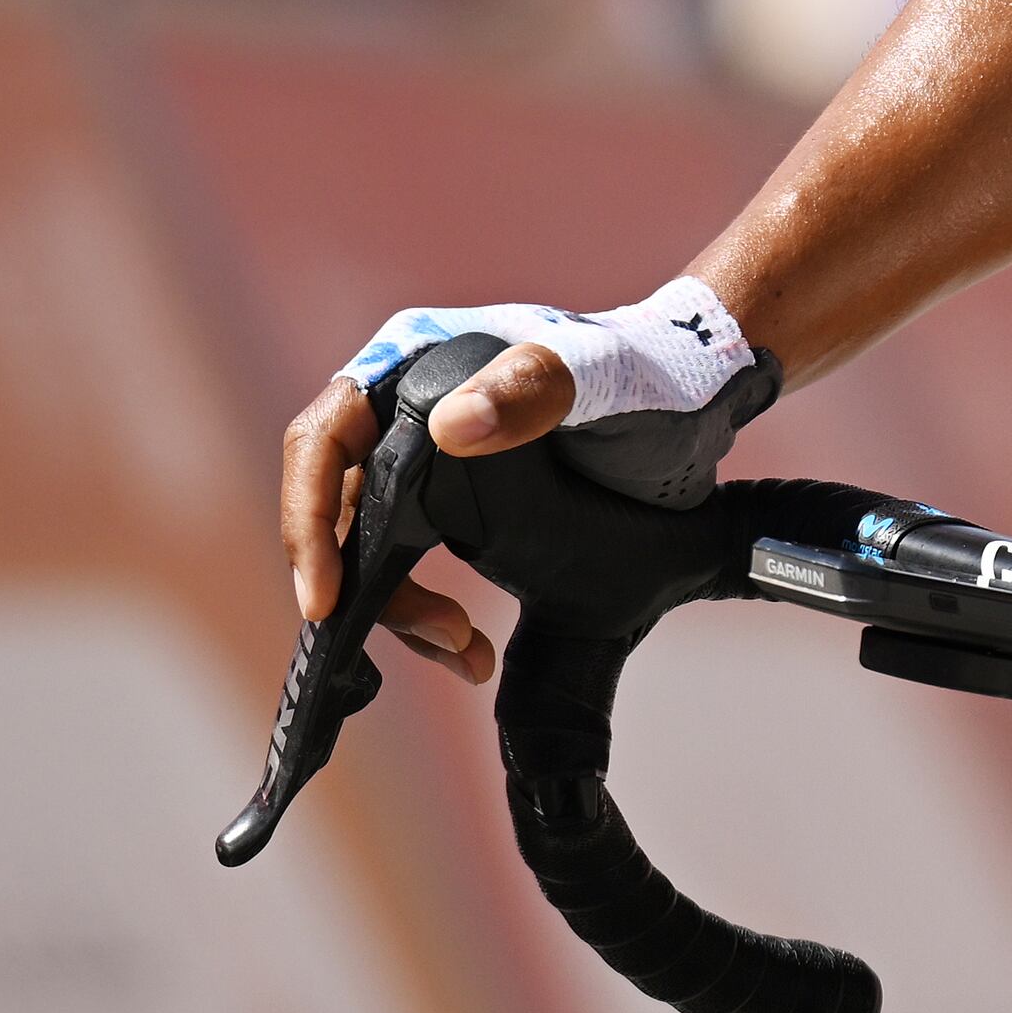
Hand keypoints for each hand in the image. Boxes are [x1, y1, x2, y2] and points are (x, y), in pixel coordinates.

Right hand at [278, 284, 773, 673]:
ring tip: (465, 650)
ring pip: (373, 548)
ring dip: (400, 610)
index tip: (325, 596)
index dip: (309, 516)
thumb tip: (451, 426)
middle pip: (337, 505)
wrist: (701, 401)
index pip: (324, 437)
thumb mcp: (598, 376)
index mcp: (413, 362)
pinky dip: (428, 615)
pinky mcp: (457, 507)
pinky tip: (470, 649)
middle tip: (434, 634)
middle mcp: (406, 409)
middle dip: (360, 582)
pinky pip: (413, 567)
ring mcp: (429, 460)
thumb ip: (534, 388)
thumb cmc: (647, 370)